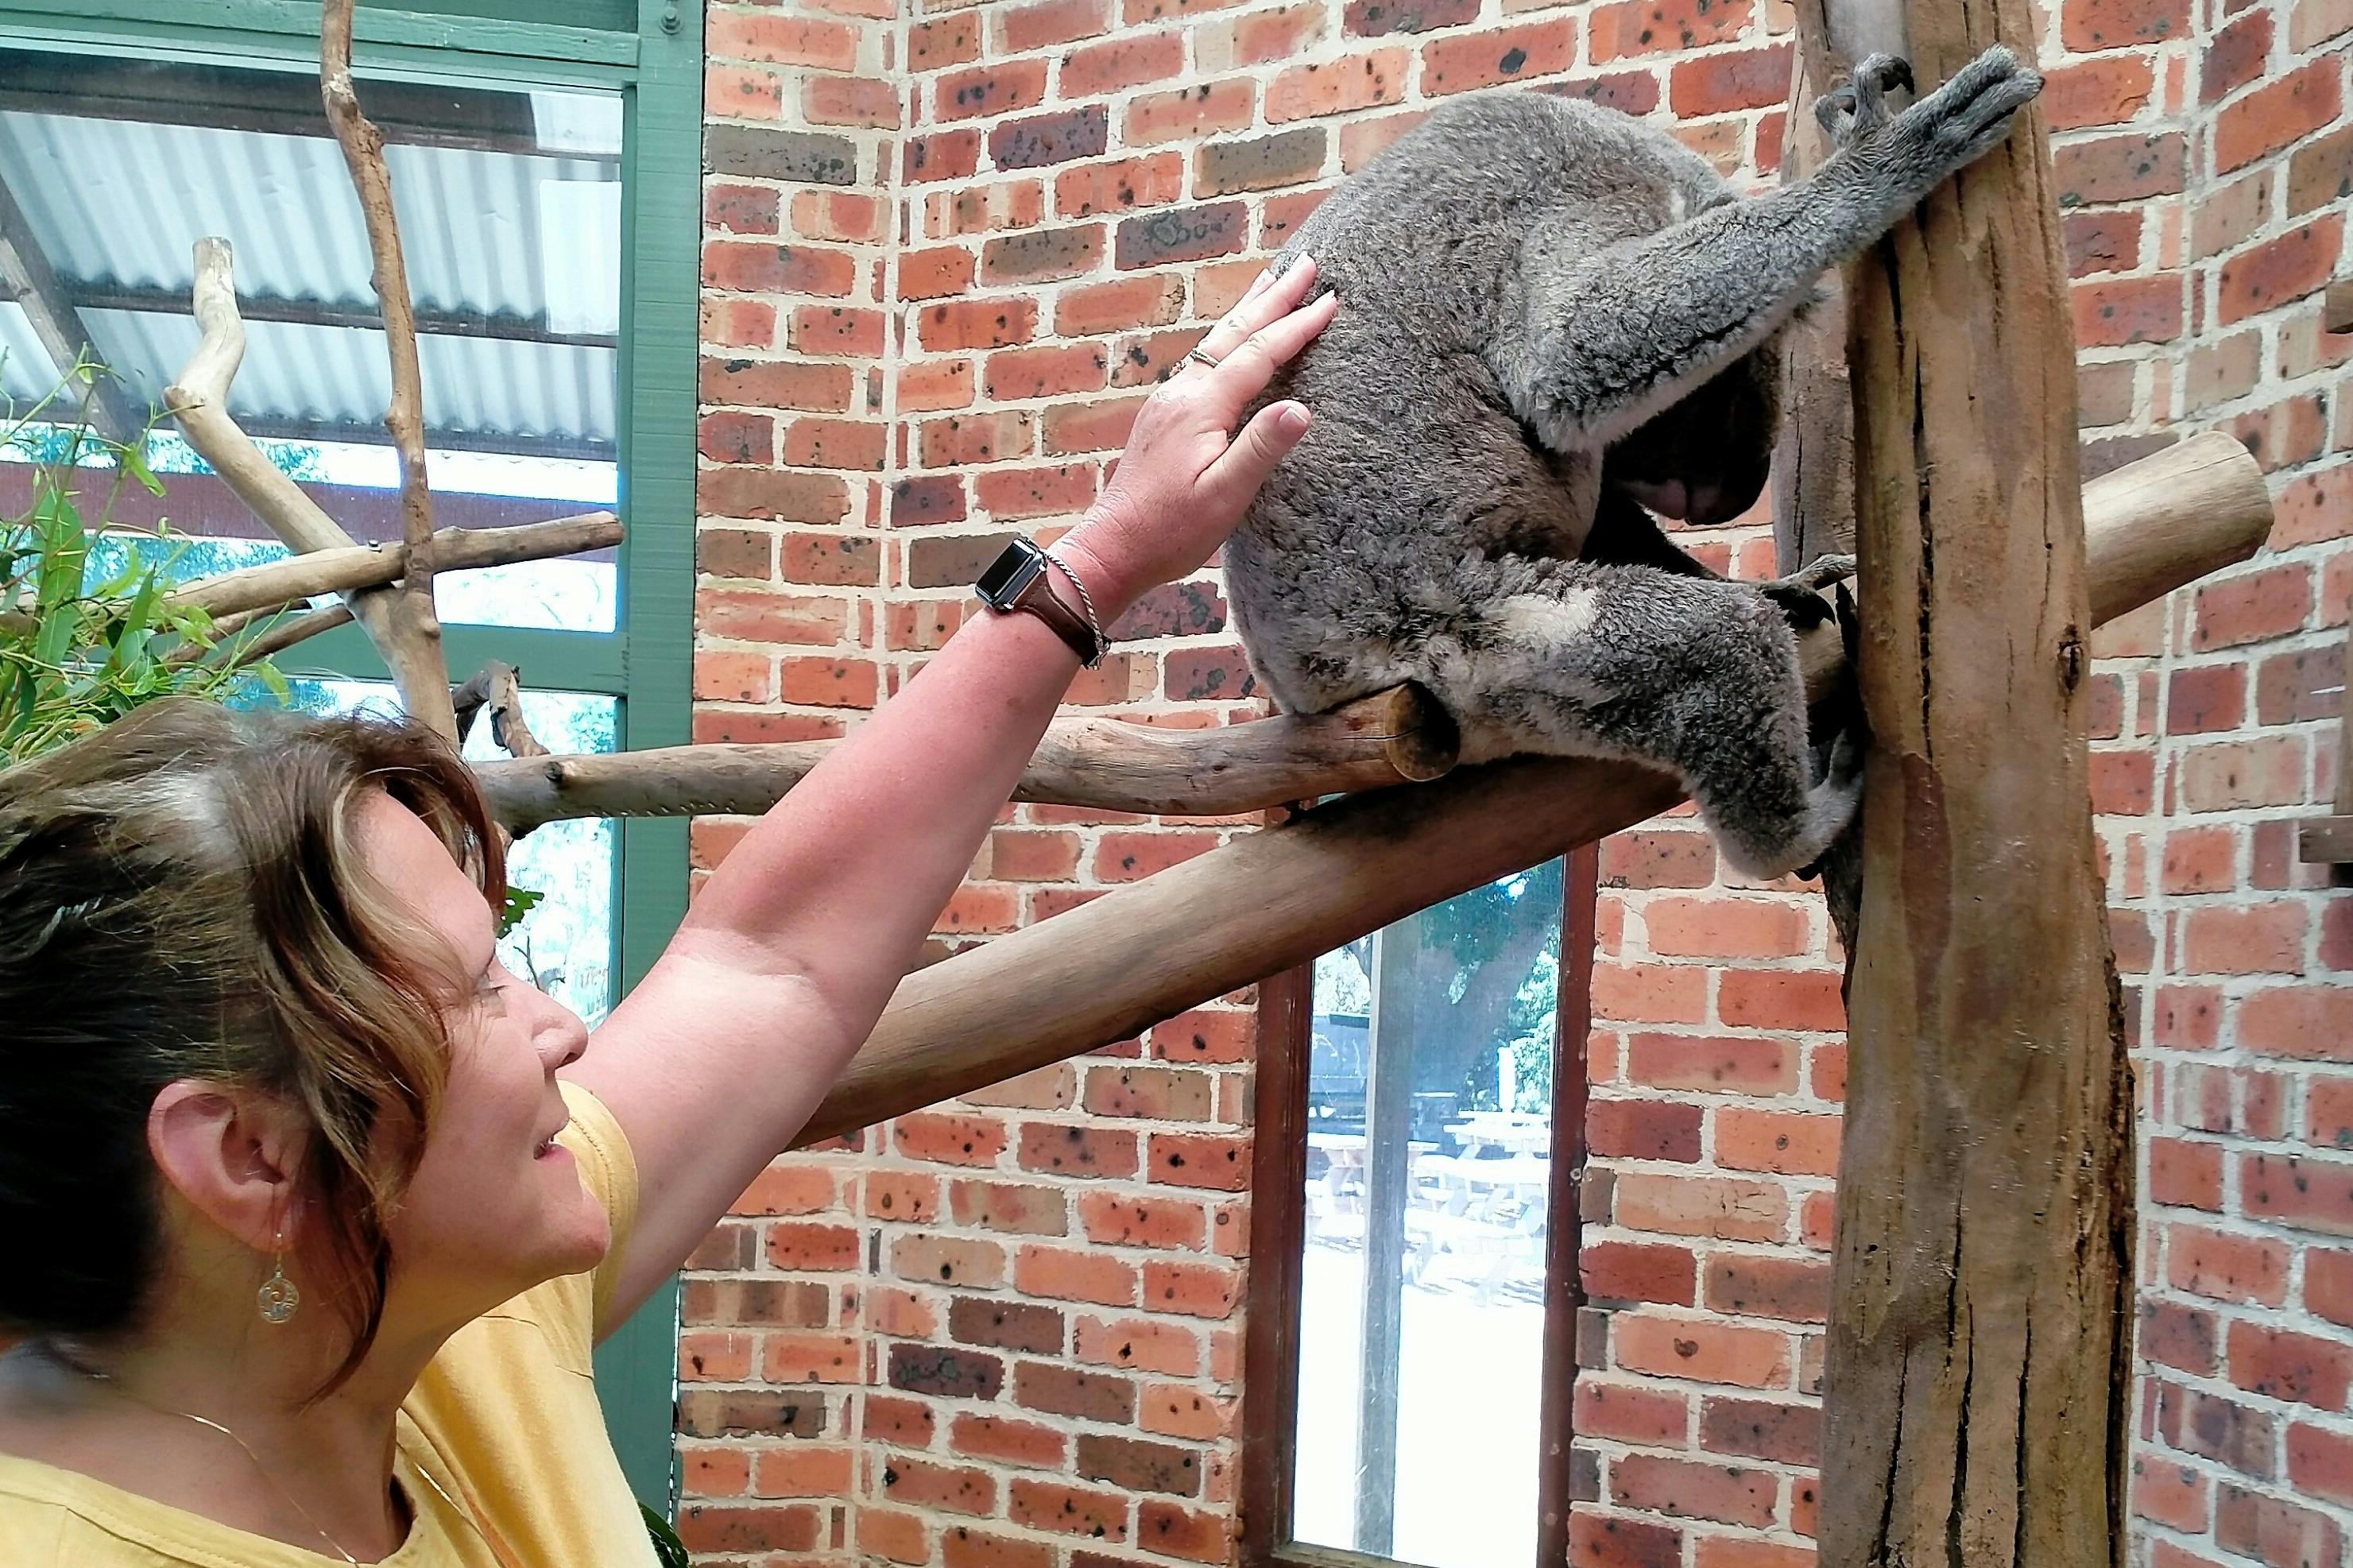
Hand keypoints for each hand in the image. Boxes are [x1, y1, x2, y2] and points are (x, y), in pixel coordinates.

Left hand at [1058, 258, 1337, 614]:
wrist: (1113, 548)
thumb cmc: (1170, 531)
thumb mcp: (1224, 496)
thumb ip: (1261, 449)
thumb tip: (1302, 409)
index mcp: (1200, 407)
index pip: (1259, 354)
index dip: (1297, 326)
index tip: (1331, 300)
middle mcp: (1181, 393)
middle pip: (1235, 333)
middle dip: (1273, 297)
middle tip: (1308, 264)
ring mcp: (1168, 401)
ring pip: (1217, 342)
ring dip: (1249, 310)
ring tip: (1272, 281)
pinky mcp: (1163, 416)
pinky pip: (1204, 361)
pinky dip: (1229, 338)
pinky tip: (1233, 341)